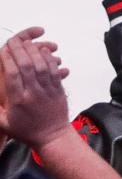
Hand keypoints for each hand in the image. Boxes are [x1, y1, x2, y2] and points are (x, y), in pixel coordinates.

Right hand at [0, 28, 71, 147]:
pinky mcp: (59, 91)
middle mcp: (34, 94)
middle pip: (27, 67)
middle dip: (19, 51)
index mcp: (18, 100)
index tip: (3, 49)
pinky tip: (44, 51)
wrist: (53, 138)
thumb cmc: (27, 131)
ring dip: (35, 52)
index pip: (12, 75)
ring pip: (42, 67)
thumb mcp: (4, 123)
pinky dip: (49, 60)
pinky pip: (54, 72)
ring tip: (28, 42)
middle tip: (14, 40)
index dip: (7, 59)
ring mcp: (48, 92)